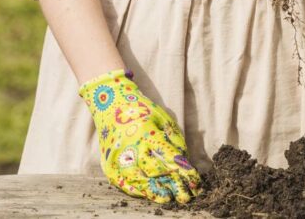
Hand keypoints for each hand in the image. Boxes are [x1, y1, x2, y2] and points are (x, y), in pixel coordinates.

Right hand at [78, 68, 202, 203]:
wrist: (110, 104)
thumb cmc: (142, 110)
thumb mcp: (163, 119)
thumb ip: (174, 140)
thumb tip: (185, 163)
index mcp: (147, 133)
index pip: (170, 157)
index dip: (185, 172)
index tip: (196, 182)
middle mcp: (131, 146)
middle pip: (154, 173)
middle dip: (172, 186)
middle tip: (186, 197)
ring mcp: (117, 156)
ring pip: (138, 181)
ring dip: (154, 192)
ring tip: (168, 199)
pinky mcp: (108, 163)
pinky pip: (122, 182)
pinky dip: (136, 190)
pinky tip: (148, 195)